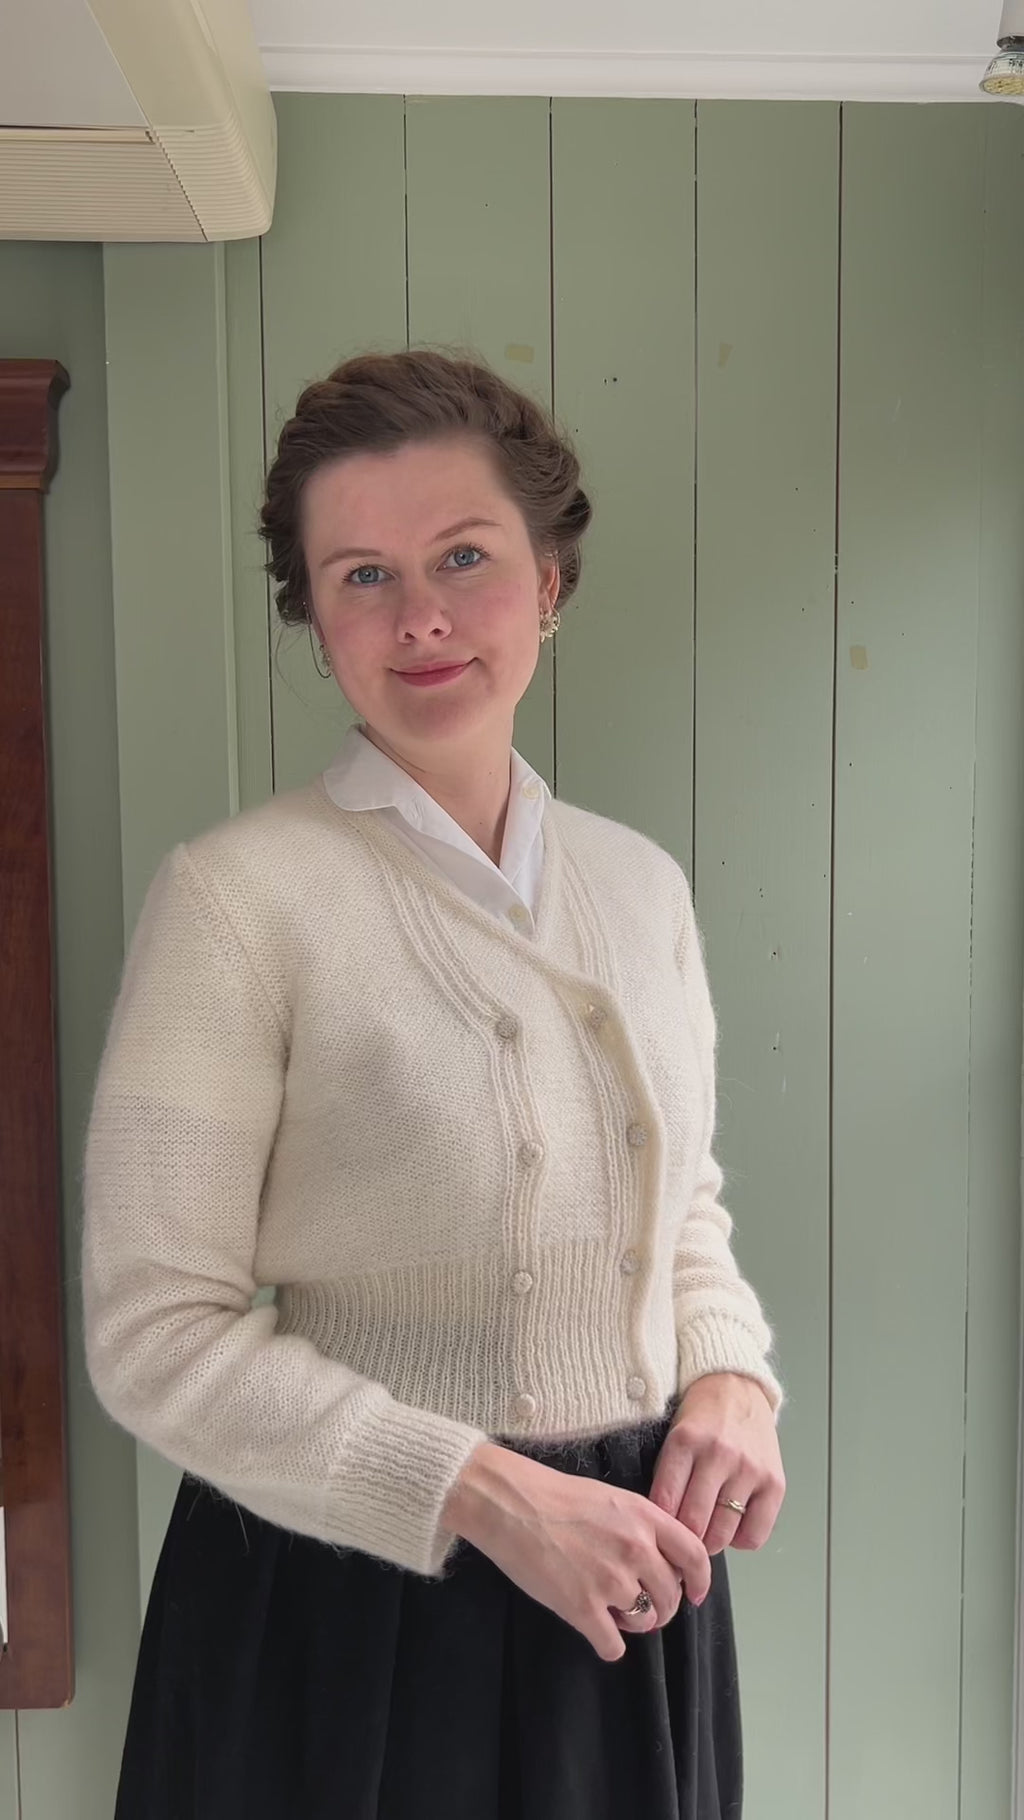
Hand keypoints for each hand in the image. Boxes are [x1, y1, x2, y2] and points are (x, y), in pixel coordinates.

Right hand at [442, 1441, 711, 1662]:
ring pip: (644, 1621)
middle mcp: (636, 1549)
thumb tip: (661, 1562)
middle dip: (662, 1608)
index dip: (700, 1581)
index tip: (695, 1594)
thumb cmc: (557, 1497)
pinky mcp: (582, 1608)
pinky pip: (613, 1645)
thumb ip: (642, 1527)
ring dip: (634, 1623)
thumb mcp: (613, 1499)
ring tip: (614, 1613)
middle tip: (645, 1609)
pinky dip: (608, 1645)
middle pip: (670, 1595)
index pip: (695, 1556)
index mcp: (645, 1518)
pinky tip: (598, 1633)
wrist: (511, 1505)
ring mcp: (610, 1581)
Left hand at [648, 1373, 784, 1555]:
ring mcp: (749, 1468)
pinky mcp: (774, 1481)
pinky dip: (740, 1540)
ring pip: (723, 1533)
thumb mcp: (673, 1435)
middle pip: (694, 1523)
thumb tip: (664, 1527)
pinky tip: (733, 1526)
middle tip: (681, 1540)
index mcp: (685, 1441)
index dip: (660, 1526)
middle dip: (684, 1539)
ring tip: (705, 1534)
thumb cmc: (701, 1416)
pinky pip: (755, 1534)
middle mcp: (719, 1454)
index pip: (665, 1502)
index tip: (660, 1534)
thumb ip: (666, 1476)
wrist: (735, 1386)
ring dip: (710, 1542)